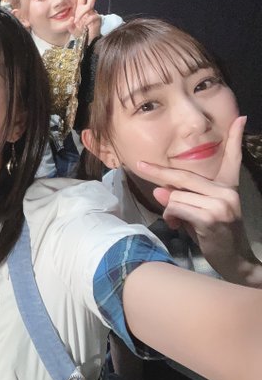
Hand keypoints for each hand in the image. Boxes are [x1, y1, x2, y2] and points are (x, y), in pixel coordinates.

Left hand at [67, 0, 104, 39]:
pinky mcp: (97, 19)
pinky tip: (84, 26)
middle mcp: (88, 10)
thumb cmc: (79, 34)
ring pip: (89, 7)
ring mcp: (93, 14)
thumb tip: (72, 19)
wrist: (86, 41)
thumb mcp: (71, 29)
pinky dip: (86, 21)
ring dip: (82, 13)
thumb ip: (70, 24)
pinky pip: (92, 16)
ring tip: (78, 21)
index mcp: (81, 9)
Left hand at [137, 116, 260, 284]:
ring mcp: (221, 205)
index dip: (236, 138)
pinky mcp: (212, 218)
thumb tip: (159, 191)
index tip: (240, 118)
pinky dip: (172, 217)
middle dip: (158, 173)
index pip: (233, 159)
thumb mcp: (198, 212)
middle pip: (183, 176)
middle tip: (139, 166)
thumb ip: (181, 198)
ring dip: (169, 210)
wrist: (234, 261)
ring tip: (179, 222)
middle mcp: (227, 192)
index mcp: (227, 187)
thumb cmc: (213, 235)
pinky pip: (177, 208)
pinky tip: (180, 227)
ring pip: (176, 195)